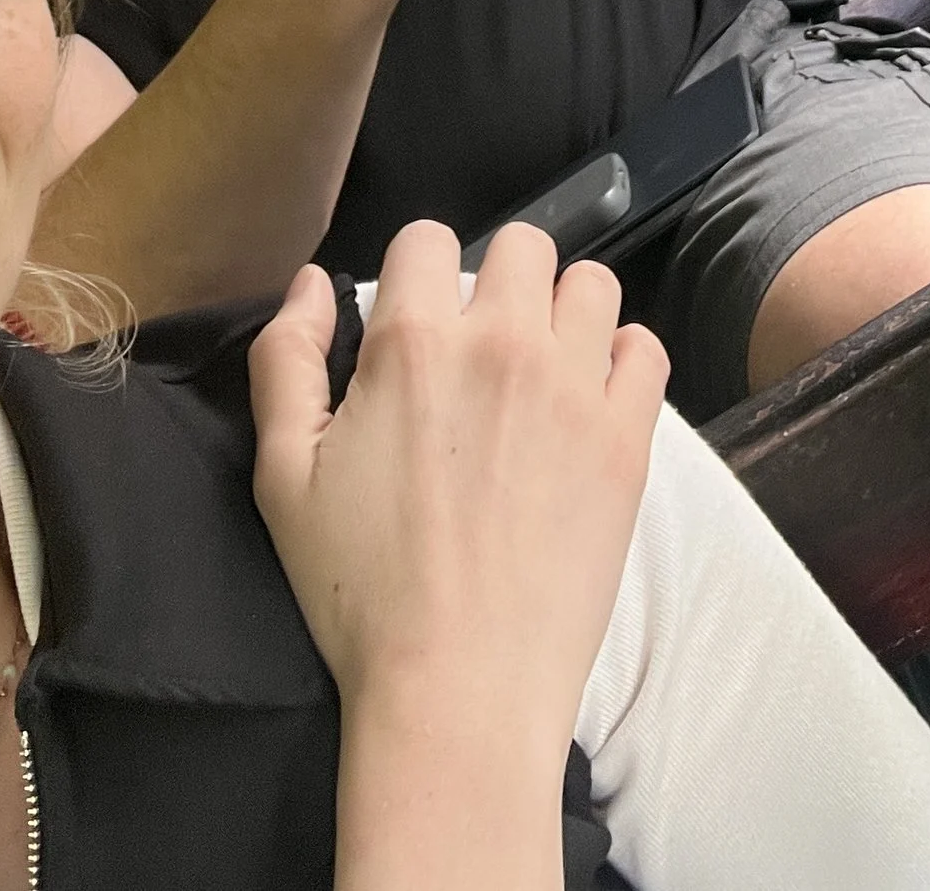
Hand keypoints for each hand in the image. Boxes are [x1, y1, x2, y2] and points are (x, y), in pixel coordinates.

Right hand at [251, 221, 666, 761]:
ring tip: (542, 372)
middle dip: (498, 281)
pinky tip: (590, 404)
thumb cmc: (360, 592)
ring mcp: (574, 389)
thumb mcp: (283, 475)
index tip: (416, 329)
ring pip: (590, 285)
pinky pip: (646, 350)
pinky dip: (622, 363)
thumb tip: (315, 281)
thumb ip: (285, 358)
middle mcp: (502, 343)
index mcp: (413, 343)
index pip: (426, 239)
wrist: (458, 690)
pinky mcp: (628, 440)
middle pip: (523, 246)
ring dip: (565, 313)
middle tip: (481, 352)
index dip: (415, 275)